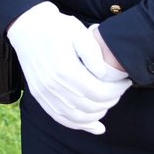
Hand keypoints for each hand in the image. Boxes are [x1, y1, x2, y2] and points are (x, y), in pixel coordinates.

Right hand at [7, 2, 130, 134]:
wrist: (27, 27)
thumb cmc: (55, 27)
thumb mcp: (77, 31)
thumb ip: (92, 52)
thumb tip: (103, 74)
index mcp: (65, 69)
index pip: (99, 92)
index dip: (117, 91)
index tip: (125, 82)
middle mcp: (53, 86)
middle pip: (90, 107)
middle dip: (110, 101)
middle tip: (118, 90)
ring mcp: (44, 93)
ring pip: (77, 117)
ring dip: (97, 115)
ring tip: (108, 102)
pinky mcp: (39, 96)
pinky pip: (61, 118)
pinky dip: (80, 125)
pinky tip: (95, 126)